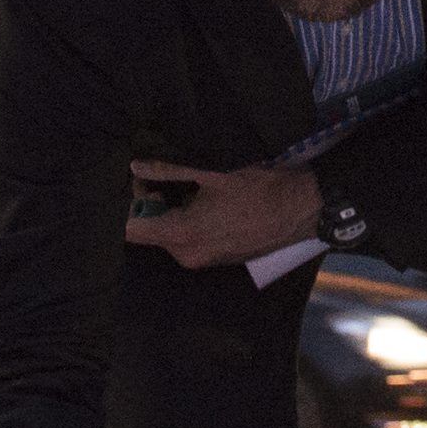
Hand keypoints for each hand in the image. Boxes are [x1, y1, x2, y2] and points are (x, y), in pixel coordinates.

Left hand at [123, 159, 319, 270]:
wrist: (301, 209)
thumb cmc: (258, 188)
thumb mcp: (211, 174)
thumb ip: (168, 171)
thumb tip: (135, 167)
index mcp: (182, 235)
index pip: (131, 230)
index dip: (124, 206)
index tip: (130, 184)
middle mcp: (188, 255)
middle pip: (149, 232)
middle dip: (147, 205)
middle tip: (155, 176)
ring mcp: (203, 261)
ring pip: (168, 236)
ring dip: (167, 212)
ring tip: (181, 185)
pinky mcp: (216, 260)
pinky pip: (188, 241)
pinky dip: (185, 222)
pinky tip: (200, 200)